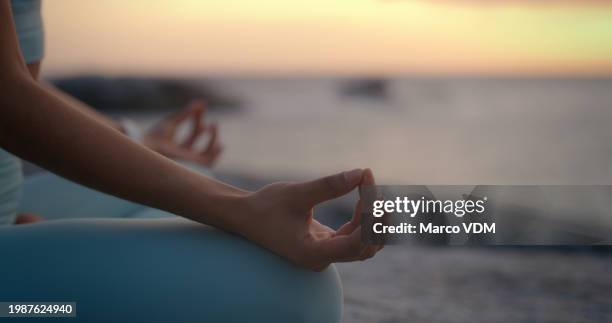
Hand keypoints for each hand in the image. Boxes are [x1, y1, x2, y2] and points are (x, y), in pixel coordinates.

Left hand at [144, 100, 222, 166]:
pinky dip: (215, 153)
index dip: (196, 118)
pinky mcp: (192, 165)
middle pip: (196, 138)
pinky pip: (209, 162)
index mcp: (175, 146)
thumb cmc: (156, 138)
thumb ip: (186, 114)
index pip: (191, 132)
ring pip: (205, 151)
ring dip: (212, 138)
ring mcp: (187, 161)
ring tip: (213, 124)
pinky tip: (219, 142)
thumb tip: (201, 102)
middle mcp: (182, 154)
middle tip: (203, 114)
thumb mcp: (172, 123)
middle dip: (200, 124)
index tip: (199, 107)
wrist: (150, 151)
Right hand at [239, 168, 382, 270]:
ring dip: (373, 220)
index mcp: (313, 253)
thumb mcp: (297, 193)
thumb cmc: (267, 206)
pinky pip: (355, 236)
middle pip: (365, 246)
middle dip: (377, 219)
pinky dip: (364, 218)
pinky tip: (364, 196)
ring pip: (364, 243)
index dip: (370, 219)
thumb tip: (360, 173)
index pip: (355, 243)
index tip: (371, 192)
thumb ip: (329, 185)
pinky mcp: (326, 244)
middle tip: (377, 188)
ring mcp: (325, 253)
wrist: (246, 216)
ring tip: (373, 190)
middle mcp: (322, 259)